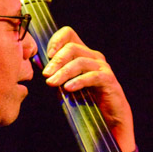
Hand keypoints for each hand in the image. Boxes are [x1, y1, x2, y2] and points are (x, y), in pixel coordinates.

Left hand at [43, 26, 135, 151]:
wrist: (111, 118)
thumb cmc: (88, 101)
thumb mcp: (68, 84)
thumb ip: (57, 75)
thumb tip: (41, 69)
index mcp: (83, 53)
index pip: (69, 34)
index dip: (56, 40)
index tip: (46, 55)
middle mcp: (94, 56)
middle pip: (72, 47)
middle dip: (56, 61)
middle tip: (46, 74)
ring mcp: (102, 67)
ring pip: (80, 61)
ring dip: (63, 72)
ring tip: (52, 83)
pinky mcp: (108, 80)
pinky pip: (92, 76)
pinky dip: (78, 81)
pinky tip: (68, 88)